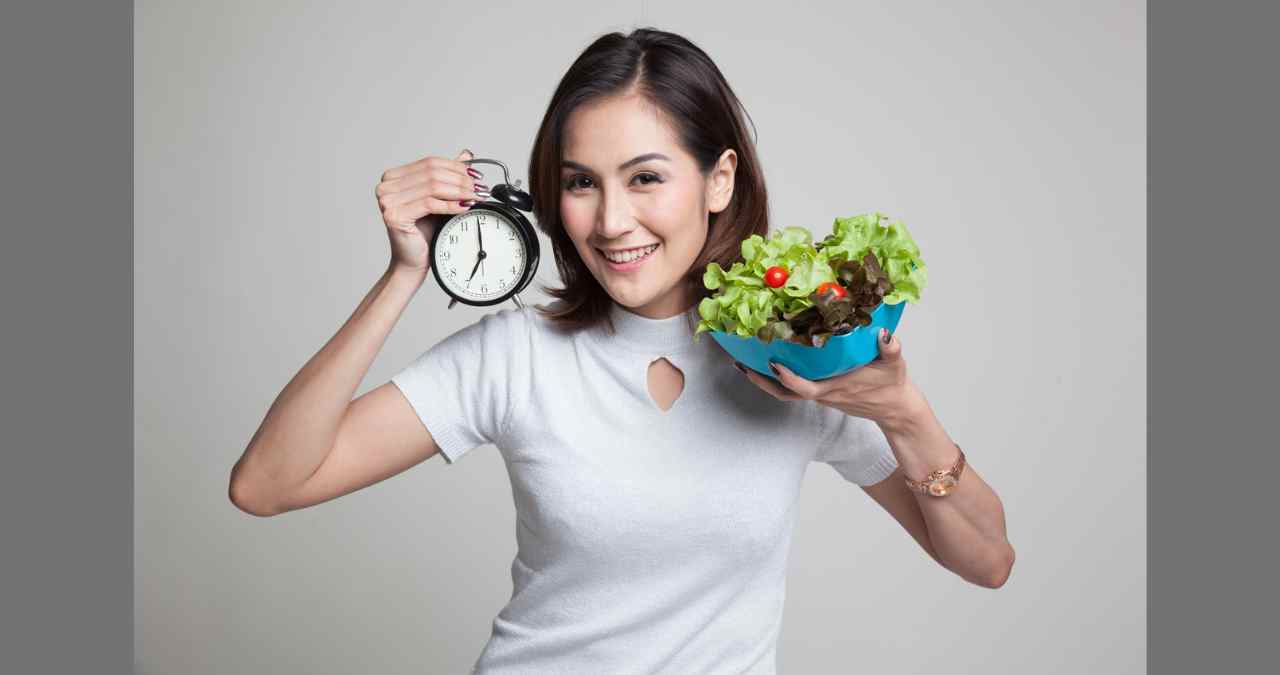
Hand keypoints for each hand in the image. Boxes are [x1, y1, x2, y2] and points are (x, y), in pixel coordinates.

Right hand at [374, 148, 482, 273]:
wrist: (413, 259)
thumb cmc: (423, 231)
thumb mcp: (438, 197)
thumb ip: (447, 176)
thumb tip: (466, 156)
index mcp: (393, 176)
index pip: (430, 162)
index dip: (456, 167)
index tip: (475, 176)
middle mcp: (386, 186)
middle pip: (432, 173)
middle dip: (460, 180)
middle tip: (478, 189)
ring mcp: (387, 200)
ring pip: (432, 187)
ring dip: (458, 192)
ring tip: (473, 197)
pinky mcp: (394, 215)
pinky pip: (430, 204)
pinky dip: (450, 205)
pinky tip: (462, 207)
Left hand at [736, 328, 922, 426]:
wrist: (896, 408)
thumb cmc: (893, 384)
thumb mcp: (894, 363)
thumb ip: (890, 348)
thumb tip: (884, 334)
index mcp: (836, 388)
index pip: (804, 387)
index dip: (787, 378)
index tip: (773, 363)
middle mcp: (823, 394)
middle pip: (784, 393)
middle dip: (761, 380)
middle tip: (740, 364)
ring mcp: (821, 395)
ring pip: (786, 393)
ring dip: (764, 381)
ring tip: (744, 365)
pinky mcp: (822, 394)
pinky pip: (793, 389)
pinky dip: (778, 379)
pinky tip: (770, 363)